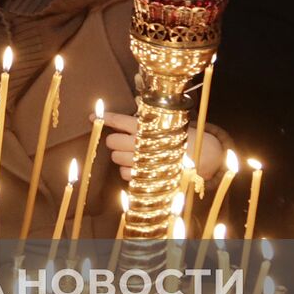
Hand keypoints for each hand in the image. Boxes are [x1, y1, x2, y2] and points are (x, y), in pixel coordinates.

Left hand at [102, 112, 224, 181]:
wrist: (201, 157)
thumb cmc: (179, 138)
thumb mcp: (165, 124)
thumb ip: (142, 123)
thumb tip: (120, 120)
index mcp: (147, 127)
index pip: (120, 121)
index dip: (105, 118)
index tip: (92, 116)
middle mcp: (142, 143)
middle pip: (112, 141)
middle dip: (114, 140)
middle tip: (125, 141)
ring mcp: (141, 161)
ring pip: (115, 158)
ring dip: (121, 156)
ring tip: (136, 154)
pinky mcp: (142, 177)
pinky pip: (123, 174)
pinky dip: (127, 170)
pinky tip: (138, 167)